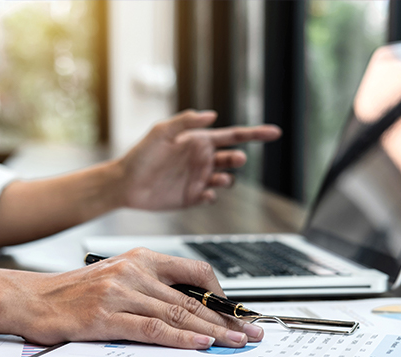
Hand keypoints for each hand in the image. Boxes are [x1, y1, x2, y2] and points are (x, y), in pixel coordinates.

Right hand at [12, 248, 263, 347]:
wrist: (32, 297)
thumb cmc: (76, 292)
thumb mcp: (118, 277)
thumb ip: (152, 287)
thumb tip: (191, 308)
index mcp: (140, 259)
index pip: (194, 271)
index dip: (221, 293)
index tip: (237, 312)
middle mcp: (134, 271)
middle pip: (192, 297)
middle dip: (227, 318)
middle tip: (252, 331)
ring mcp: (120, 293)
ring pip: (178, 312)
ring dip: (213, 331)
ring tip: (236, 343)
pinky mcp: (106, 317)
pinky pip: (152, 328)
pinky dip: (180, 337)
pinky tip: (200, 344)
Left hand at [117, 110, 281, 209]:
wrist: (125, 183)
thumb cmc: (141, 154)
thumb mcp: (162, 131)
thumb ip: (186, 122)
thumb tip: (212, 115)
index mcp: (199, 140)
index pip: (233, 136)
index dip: (255, 134)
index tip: (275, 133)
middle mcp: (202, 159)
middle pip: (232, 159)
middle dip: (237, 159)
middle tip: (234, 160)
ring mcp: (198, 179)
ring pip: (225, 179)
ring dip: (226, 178)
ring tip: (217, 179)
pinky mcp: (192, 197)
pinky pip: (211, 197)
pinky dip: (213, 195)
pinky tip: (204, 193)